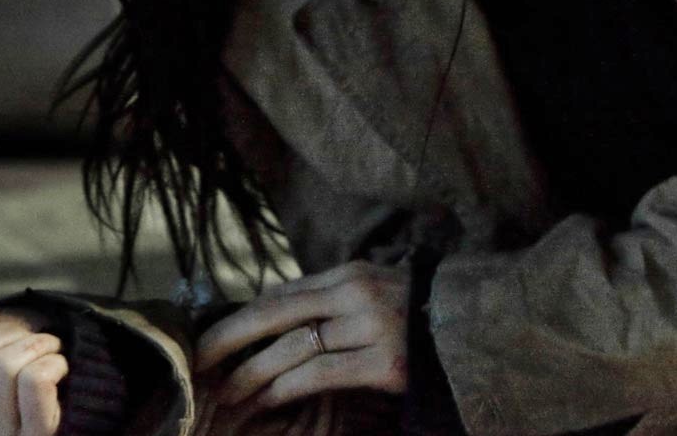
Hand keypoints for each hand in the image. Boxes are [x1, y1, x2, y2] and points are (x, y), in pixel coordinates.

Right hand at [0, 303, 64, 435]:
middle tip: (31, 341)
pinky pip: (34, 380)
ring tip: (51, 353)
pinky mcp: (40, 435)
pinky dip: (54, 360)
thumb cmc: (35, 356)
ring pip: (4, 364)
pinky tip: (61, 368)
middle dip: (6, 331)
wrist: (93, 385)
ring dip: (39, 343)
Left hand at [194, 261, 410, 417]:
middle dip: (229, 338)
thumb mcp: (372, 294)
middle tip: (197, 361)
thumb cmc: (417, 318)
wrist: (479, 334)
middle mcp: (357, 293)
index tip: (208, 336)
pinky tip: (265, 402)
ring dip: (252, 374)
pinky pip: (320, 375)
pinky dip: (285, 389)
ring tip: (226, 394)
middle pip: (276, 313)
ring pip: (293, 348)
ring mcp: (374, 326)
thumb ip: (330, 302)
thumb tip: (273, 321)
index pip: (281, 293)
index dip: (240, 317)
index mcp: (350, 273)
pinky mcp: (388, 362)